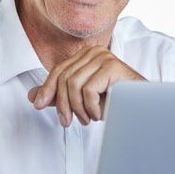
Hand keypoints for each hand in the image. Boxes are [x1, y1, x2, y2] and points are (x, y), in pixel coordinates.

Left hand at [27, 46, 144, 126]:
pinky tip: (100, 114)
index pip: (58, 70)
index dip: (47, 89)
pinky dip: (91, 108)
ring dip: (79, 108)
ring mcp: (104, 57)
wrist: (141, 108)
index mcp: (86, 55)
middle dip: (63, 104)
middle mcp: (95, 52)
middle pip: (64, 79)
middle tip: (68, 122)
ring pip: (74, 86)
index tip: (38, 105)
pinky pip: (88, 91)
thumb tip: (32, 96)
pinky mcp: (113, 67)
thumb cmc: (115, 102)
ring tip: (88, 118)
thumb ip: (59, 96)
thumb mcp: (82, 99)